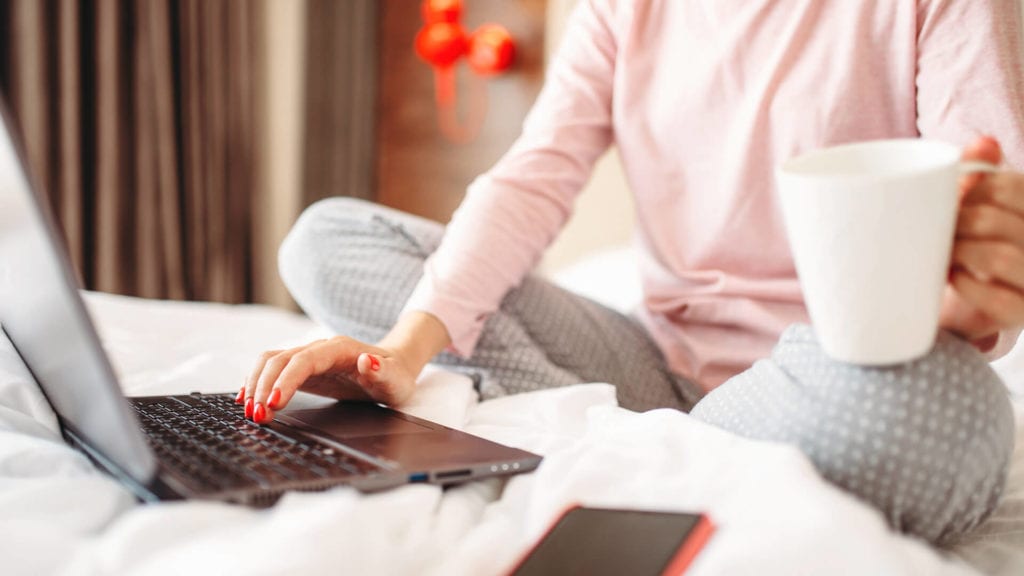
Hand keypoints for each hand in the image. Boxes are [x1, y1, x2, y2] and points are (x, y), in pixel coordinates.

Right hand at [238, 337, 419, 423]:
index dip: (285, 380)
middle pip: (280, 360)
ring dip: (255, 384)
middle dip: (263, 387)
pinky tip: (246, 398)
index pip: (304, 361)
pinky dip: (257, 381)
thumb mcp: (395, 379)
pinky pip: (273, 368)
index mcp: (340, 349)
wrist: (394, 366)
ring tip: (250, 412)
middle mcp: (320, 349)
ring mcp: (309, 357)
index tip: (273, 403)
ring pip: (271, 361)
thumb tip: (367, 361)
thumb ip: (381, 372)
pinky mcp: (303, 368)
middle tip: (257, 416)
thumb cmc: (395, 376)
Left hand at [940, 136, 1023, 345]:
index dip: (967, 193)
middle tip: (934, 232)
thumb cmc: (963, 241)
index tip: (946, 204)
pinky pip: (1001, 301)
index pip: (1007, 188)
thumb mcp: (968, 206)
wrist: (952, 302)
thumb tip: (985, 144)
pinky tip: (951, 278)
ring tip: (940, 254)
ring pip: (1000, 257)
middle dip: (954, 225)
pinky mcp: (1021, 313)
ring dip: (958, 253)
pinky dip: (967, 286)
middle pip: (994, 221)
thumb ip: (974, 174)